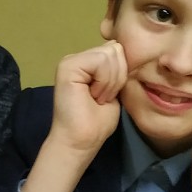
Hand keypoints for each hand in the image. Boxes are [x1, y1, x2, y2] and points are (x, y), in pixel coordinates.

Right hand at [21, 42, 125, 191]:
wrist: (81, 141)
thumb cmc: (97, 123)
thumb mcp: (115, 89)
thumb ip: (118, 69)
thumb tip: (124, 51)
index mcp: (88, 63)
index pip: (118, 49)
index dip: (121, 74)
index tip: (108, 96)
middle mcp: (78, 58)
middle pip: (116, 49)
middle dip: (117, 77)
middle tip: (102, 98)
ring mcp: (71, 61)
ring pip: (110, 54)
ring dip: (110, 82)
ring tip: (97, 98)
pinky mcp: (67, 66)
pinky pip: (100, 60)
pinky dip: (104, 81)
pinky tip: (92, 95)